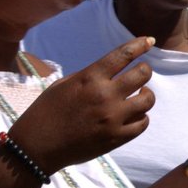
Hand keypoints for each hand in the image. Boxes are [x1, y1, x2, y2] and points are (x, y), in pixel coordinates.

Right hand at [12, 38, 155, 170]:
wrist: (37, 146)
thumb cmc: (46, 111)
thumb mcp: (63, 84)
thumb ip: (89, 76)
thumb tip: (111, 72)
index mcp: (90, 78)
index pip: (123, 55)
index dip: (140, 44)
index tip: (149, 40)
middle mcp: (105, 95)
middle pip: (142, 75)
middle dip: (144, 70)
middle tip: (140, 73)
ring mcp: (112, 118)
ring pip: (147, 100)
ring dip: (146, 94)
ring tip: (140, 94)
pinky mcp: (115, 138)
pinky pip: (142, 124)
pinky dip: (142, 117)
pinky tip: (135, 114)